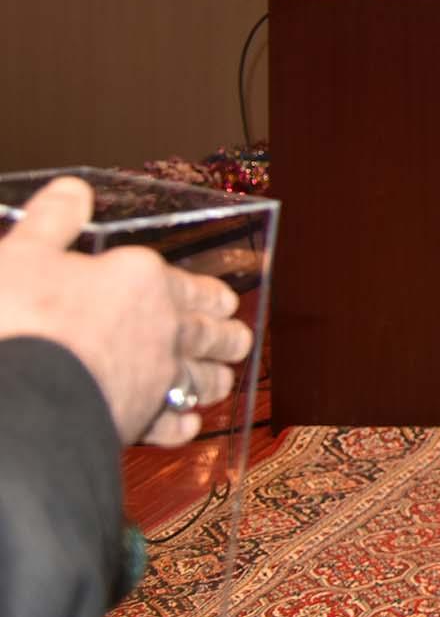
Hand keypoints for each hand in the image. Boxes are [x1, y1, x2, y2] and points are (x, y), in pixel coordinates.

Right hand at [0, 177, 251, 445]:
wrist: (15, 391)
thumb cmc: (16, 316)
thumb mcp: (25, 253)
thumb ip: (54, 221)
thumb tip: (73, 189)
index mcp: (139, 278)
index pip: (185, 283)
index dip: (207, 293)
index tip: (226, 300)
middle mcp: (162, 325)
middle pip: (205, 331)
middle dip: (225, 335)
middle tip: (240, 340)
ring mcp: (158, 374)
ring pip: (200, 376)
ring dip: (213, 378)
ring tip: (224, 381)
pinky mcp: (143, 418)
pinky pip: (172, 422)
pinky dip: (183, 423)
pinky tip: (189, 427)